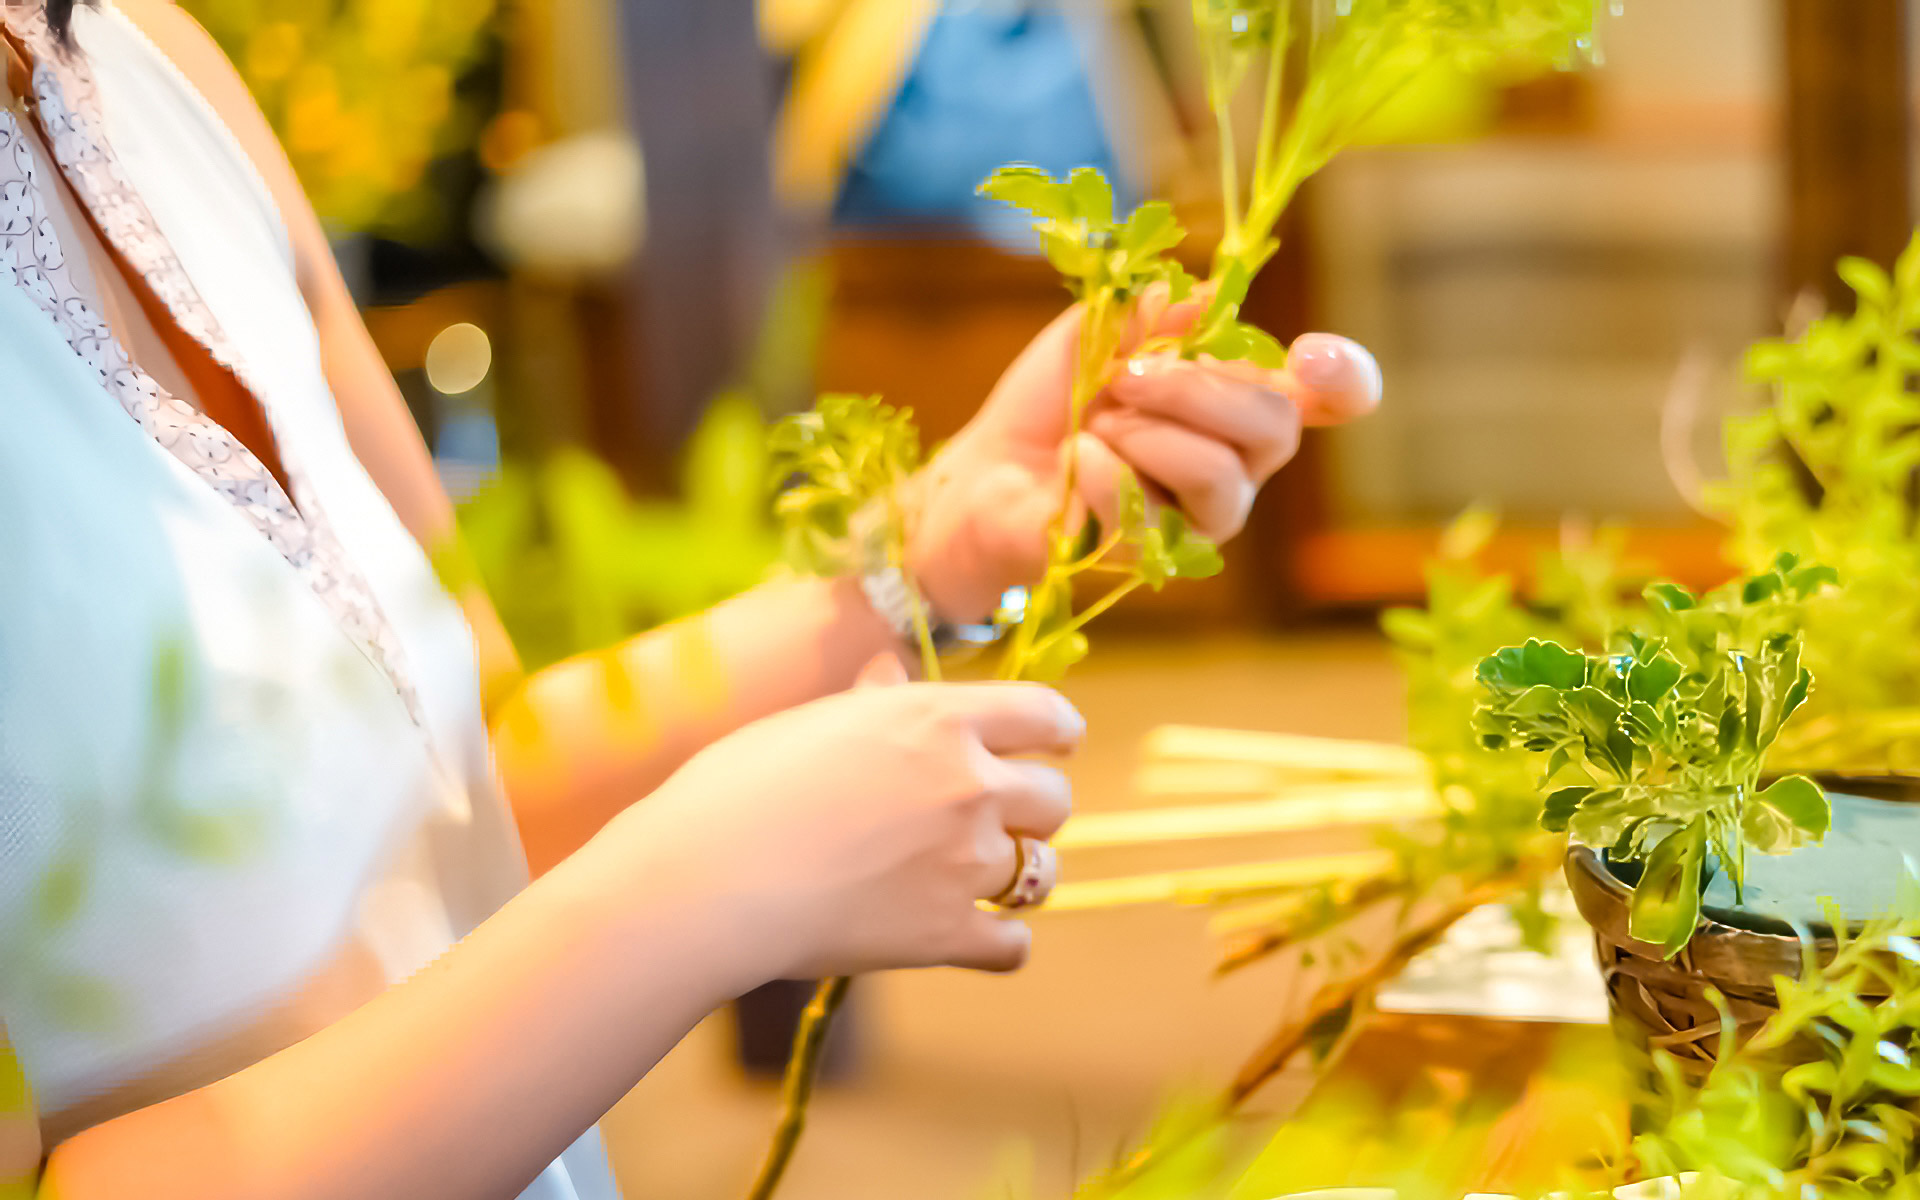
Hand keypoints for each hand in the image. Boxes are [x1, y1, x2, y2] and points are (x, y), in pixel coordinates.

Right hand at [598, 655, 1081, 982]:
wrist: (708, 876)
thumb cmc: (738, 785)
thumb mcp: (811, 722)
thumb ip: (872, 702)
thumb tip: (892, 672)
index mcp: (940, 719)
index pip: (1043, 715)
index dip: (1057, 731)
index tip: (1058, 743)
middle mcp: (969, 786)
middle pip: (1054, 798)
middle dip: (1035, 808)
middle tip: (1001, 818)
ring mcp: (964, 863)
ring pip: (1043, 870)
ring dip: (1023, 873)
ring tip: (990, 878)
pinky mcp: (946, 936)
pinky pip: (1013, 944)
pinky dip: (1003, 943)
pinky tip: (982, 938)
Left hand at [906, 293, 1381, 622]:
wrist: (984, 469)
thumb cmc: (1052, 400)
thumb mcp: (1097, 332)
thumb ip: (1153, 312)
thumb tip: (1206, 293)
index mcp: (1239, 400)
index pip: (1331, 397)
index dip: (1346, 378)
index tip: (1313, 356)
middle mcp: (1239, 462)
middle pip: (1277, 426)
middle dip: (1199, 388)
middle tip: (1125, 376)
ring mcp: (1202, 517)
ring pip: (1220, 475)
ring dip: (1148, 433)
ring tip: (1094, 422)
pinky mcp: (1155, 558)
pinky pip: (1150, 513)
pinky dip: (1098, 471)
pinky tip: (1069, 460)